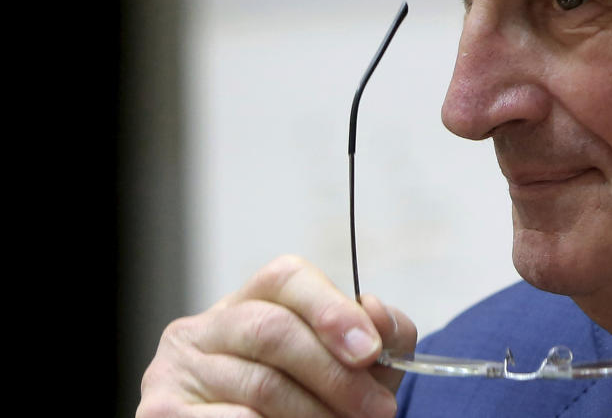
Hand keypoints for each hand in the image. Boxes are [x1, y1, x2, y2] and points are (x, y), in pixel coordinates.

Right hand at [137, 255, 416, 417]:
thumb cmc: (306, 400)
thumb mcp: (347, 363)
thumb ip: (376, 336)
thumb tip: (378, 315)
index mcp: (253, 300)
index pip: (287, 277)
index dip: (332, 310)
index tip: (371, 351)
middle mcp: (209, 325)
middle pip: (274, 330)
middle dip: (335, 374)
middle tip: (379, 409)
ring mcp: (179, 368)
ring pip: (258, 384)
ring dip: (314, 413)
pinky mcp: (161, 410)